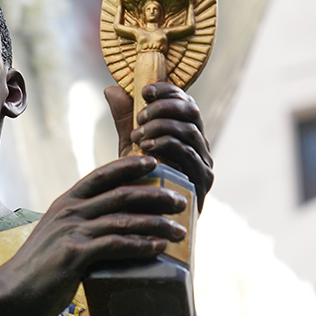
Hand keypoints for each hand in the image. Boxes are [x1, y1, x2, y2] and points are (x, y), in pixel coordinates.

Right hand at [0, 155, 187, 315]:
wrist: (11, 294)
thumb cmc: (37, 272)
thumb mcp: (55, 238)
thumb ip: (79, 231)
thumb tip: (109, 237)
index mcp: (64, 203)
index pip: (101, 175)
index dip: (129, 166)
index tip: (154, 163)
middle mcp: (69, 212)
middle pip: (121, 194)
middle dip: (156, 195)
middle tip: (181, 201)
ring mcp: (71, 231)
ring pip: (123, 219)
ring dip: (156, 223)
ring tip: (180, 230)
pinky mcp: (75, 254)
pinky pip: (115, 245)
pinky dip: (140, 244)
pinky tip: (158, 248)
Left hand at [104, 83, 214, 209]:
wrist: (144, 226)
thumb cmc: (139, 185)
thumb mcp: (130, 148)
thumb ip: (125, 120)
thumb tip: (112, 89)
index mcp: (187, 135)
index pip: (186, 103)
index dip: (168, 91)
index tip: (145, 91)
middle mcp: (200, 147)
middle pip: (192, 112)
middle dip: (164, 107)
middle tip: (140, 115)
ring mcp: (204, 165)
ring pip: (190, 132)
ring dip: (162, 126)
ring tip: (138, 134)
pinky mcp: (202, 183)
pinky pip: (189, 155)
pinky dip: (167, 145)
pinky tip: (147, 147)